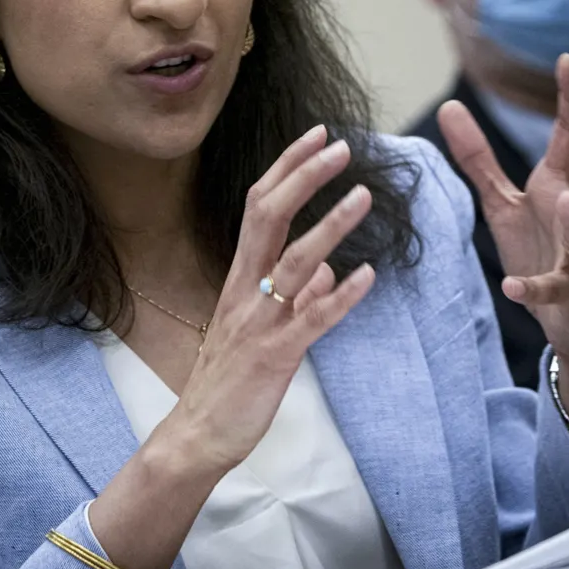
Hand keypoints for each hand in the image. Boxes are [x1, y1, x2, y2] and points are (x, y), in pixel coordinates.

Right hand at [157, 125, 376, 474]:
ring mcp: (259, 320)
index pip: (259, 204)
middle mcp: (245, 289)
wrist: (198, 433)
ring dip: (330, 225)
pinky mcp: (275, 355)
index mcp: (240, 276)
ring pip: (293, 261)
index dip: (288, 166)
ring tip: (364, 196)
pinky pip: (312, 320)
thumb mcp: (259, 327)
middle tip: (341, 147)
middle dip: (304, 177)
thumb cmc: (229, 379)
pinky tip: (369, 276)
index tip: (318, 135)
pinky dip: (341, 296)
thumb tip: (328, 269)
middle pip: (269, 216)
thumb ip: (295, 295)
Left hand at [437, 54, 568, 368]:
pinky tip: (512, 287)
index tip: (566, 60)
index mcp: (560, 186)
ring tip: (568, 199)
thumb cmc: (539, 249)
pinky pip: (553, 289)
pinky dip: (534, 287)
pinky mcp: (568, 294)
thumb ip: (477, 158)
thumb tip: (448, 106)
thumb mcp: (502, 201)